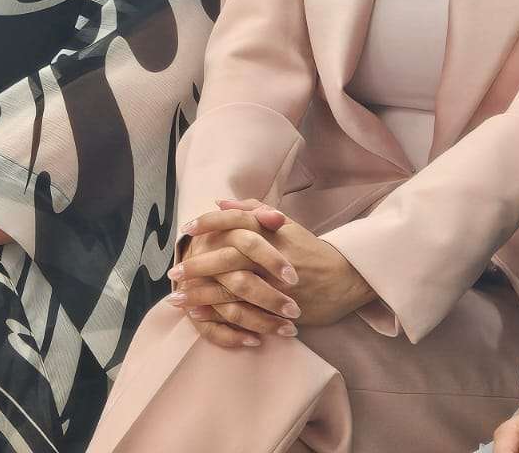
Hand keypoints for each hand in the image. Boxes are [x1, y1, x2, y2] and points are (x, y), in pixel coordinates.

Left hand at [168, 197, 376, 346]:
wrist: (343, 278)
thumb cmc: (307, 249)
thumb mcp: (284, 223)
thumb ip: (252, 210)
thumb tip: (220, 202)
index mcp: (270, 230)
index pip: (234, 221)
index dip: (208, 223)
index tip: (186, 230)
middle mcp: (270, 255)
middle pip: (227, 257)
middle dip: (197, 266)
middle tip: (174, 273)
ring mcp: (274, 283)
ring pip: (232, 289)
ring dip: (202, 295)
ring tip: (179, 299)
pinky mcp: (279, 308)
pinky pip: (245, 313)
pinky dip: (220, 316)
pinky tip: (200, 317)